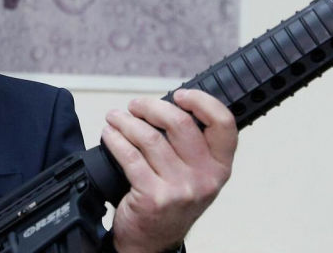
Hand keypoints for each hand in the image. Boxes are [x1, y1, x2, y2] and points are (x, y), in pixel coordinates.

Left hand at [100, 89, 236, 252]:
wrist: (153, 242)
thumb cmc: (171, 202)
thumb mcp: (195, 176)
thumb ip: (191, 146)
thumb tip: (164, 106)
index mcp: (219, 167)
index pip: (223, 124)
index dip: (202, 101)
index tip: (180, 95)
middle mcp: (205, 178)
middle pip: (180, 124)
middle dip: (151, 107)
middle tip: (135, 105)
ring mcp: (180, 189)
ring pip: (150, 138)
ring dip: (127, 121)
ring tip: (115, 117)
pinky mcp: (154, 196)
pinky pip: (130, 157)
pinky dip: (115, 140)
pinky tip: (109, 135)